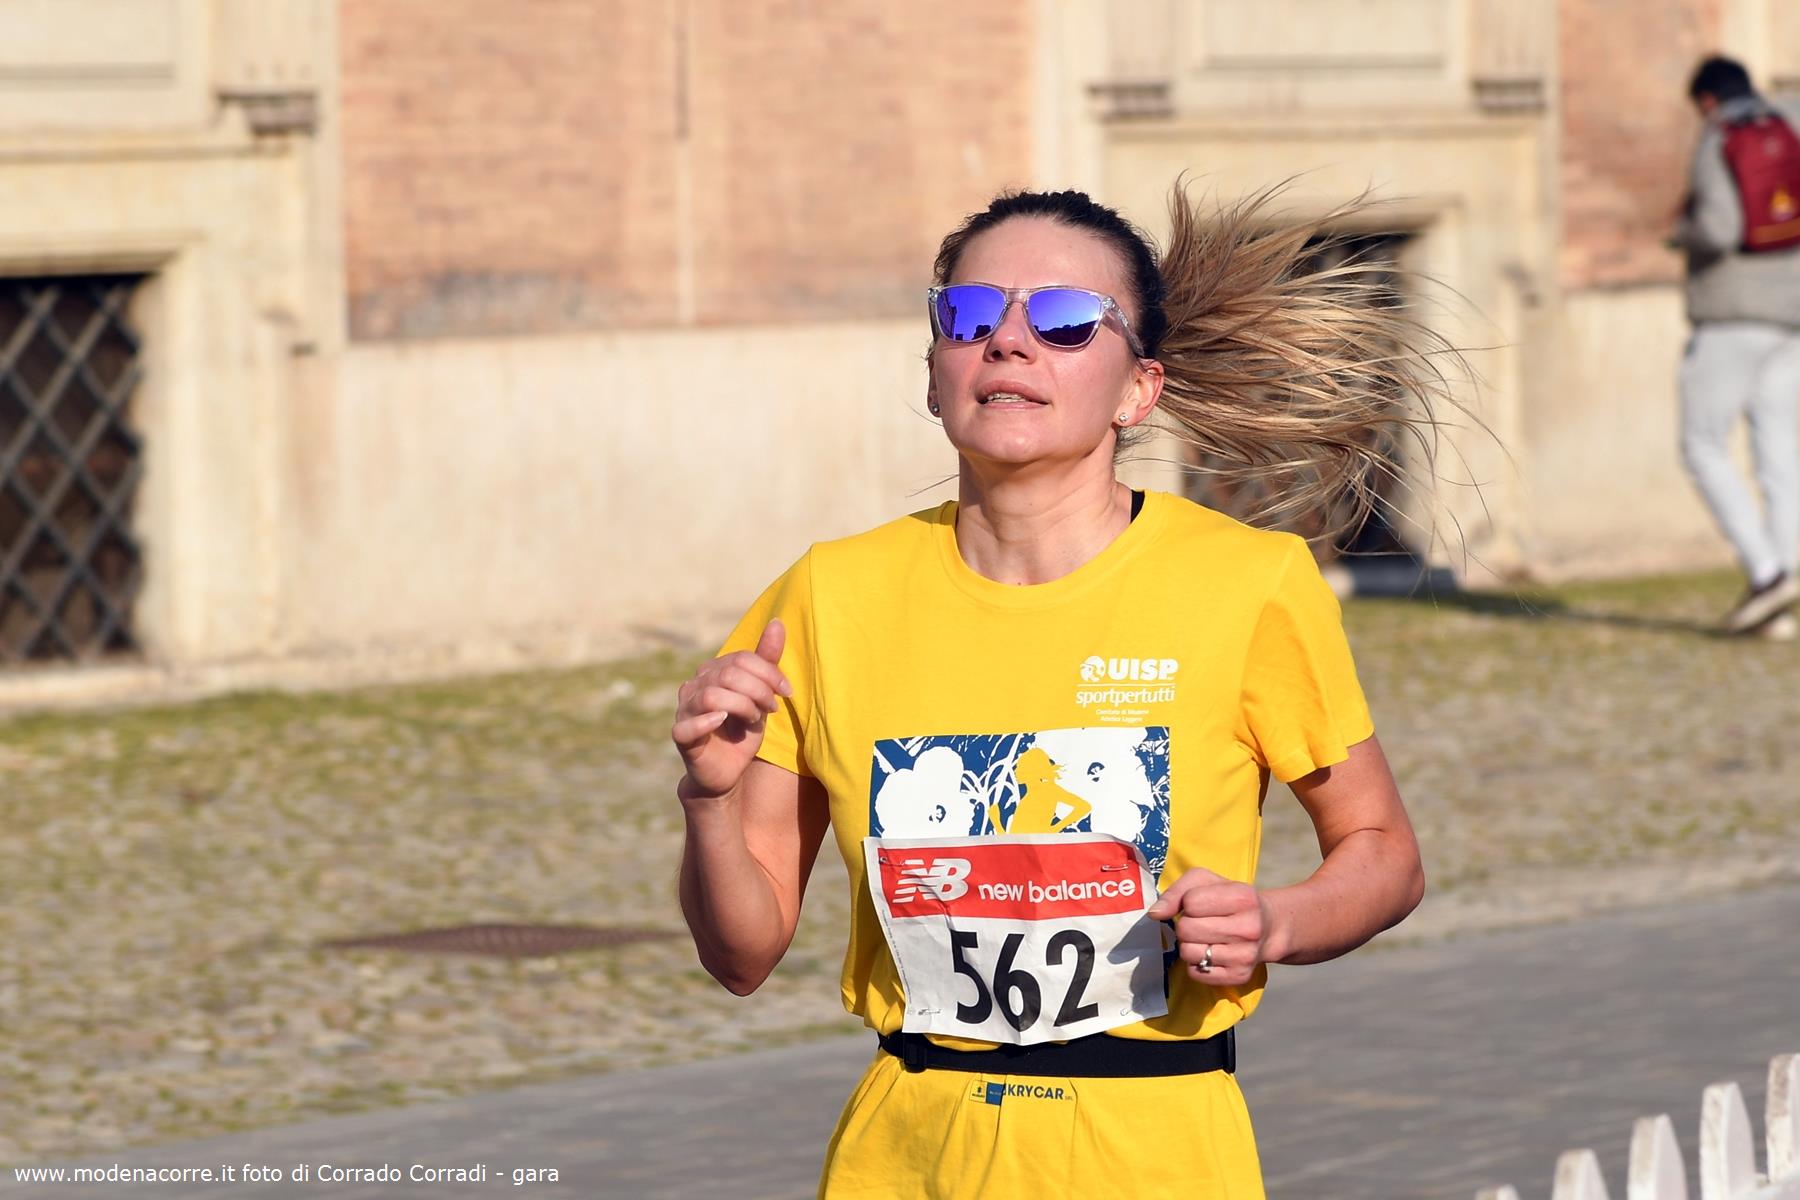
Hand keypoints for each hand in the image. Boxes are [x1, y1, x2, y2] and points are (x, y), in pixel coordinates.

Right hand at [671, 620, 790, 805]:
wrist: (728, 771)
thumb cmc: (742, 729)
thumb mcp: (760, 695)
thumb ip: (766, 662)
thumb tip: (778, 622)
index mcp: (713, 672)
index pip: (741, 658)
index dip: (769, 673)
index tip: (786, 692)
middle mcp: (695, 686)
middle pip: (729, 674)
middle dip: (758, 690)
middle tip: (772, 707)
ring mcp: (685, 710)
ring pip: (711, 695)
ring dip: (742, 706)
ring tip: (753, 718)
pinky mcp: (681, 736)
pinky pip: (686, 725)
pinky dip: (705, 721)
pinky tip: (722, 721)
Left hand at [1145, 868, 1272, 986]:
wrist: (1268, 927)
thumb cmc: (1230, 900)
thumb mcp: (1206, 882)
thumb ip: (1177, 892)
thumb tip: (1155, 914)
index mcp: (1243, 897)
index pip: (1190, 902)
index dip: (1188, 903)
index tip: (1200, 905)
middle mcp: (1248, 928)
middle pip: (1186, 929)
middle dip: (1185, 925)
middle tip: (1200, 923)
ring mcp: (1246, 955)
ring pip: (1188, 953)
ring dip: (1188, 945)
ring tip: (1204, 938)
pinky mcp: (1239, 976)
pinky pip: (1195, 973)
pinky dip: (1195, 964)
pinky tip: (1210, 953)